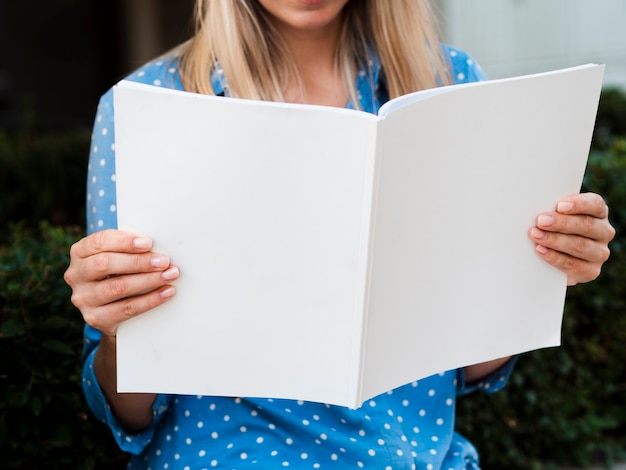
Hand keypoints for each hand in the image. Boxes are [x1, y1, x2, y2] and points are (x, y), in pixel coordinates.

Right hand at [64, 229, 178, 335]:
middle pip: (106, 264)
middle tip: (164, 261)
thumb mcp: (117, 256)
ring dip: (148, 280)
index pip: (99, 242)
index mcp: (80, 252)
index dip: (124, 242)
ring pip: (117, 287)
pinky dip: (150, 300)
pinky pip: (126, 309)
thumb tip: (156, 246)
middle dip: (139, 262)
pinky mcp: (95, 318)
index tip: (148, 243)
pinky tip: (165, 292)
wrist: (111, 311)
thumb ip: (129, 248)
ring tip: (170, 275)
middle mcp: (76, 275)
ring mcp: (83, 298)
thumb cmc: (118, 273)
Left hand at [529, 193, 614, 285]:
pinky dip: (555, 257)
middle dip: (561, 223)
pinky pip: (574, 265)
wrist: (552, 261)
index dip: (579, 204)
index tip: (559, 206)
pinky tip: (541, 250)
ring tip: (536, 235)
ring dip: (555, 240)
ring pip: (580, 245)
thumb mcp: (555, 216)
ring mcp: (599, 253)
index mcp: (598, 213)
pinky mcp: (591, 271)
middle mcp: (604, 232)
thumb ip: (552, 210)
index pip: (595, 204)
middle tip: (541, 221)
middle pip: (587, 225)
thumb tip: (536, 206)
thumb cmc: (552, 229)